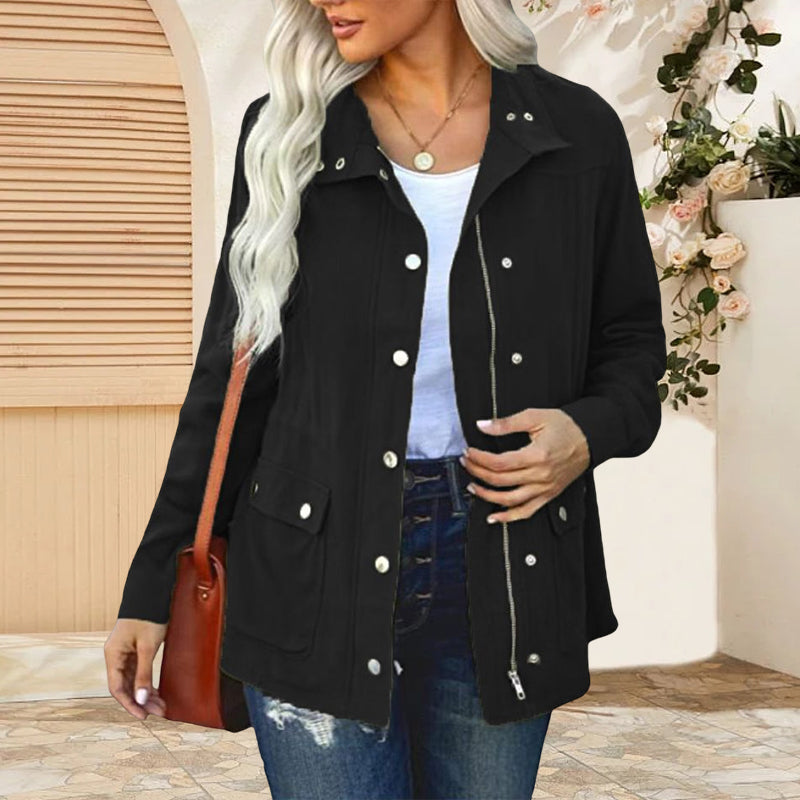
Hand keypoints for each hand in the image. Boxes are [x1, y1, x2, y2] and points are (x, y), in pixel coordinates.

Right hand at [105, 618, 167, 719]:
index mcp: (113, 655)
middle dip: (141, 701)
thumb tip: (141, 700)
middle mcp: (116, 656)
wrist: (152, 594)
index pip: (117, 688)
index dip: (130, 704)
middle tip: (160, 712)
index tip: (143, 716)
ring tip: (161, 706)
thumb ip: (144, 673)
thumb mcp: (147, 646)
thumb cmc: (149, 617)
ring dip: (145, 694)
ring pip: (133, 681)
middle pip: (125, 686)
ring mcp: (125, 654)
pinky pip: (138, 673)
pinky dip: (147, 683)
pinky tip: (157, 692)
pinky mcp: (134, 651)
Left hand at [461, 407, 589, 524]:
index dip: (480, 459)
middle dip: (478, 472)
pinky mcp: (549, 495)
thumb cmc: (565, 426)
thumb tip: (482, 425)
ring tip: (472, 487)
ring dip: (487, 496)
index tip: (468, 452)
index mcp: (537, 455)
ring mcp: (545, 488)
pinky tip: (494, 517)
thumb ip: (506, 423)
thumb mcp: (535, 417)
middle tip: (466, 463)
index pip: (500, 463)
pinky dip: (509, 517)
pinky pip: (527, 511)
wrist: (591, 438)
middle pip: (501, 480)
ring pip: (510, 500)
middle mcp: (541, 475)